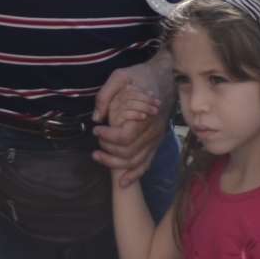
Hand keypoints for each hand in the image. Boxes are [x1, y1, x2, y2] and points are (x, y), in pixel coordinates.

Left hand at [92, 60, 167, 187]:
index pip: (125, 137)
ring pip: (136, 162)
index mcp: (145, 116)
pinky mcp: (155, 143)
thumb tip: (97, 117)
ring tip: (98, 157)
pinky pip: (146, 164)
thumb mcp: (120, 76)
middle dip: (108, 151)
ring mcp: (155, 139)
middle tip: (95, 145)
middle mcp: (152, 131)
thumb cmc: (140, 76)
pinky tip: (123, 182)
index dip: (107, 137)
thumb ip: (106, 95)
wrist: (164, 77)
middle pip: (128, 153)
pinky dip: (135, 175)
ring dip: (116, 165)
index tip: (96, 131)